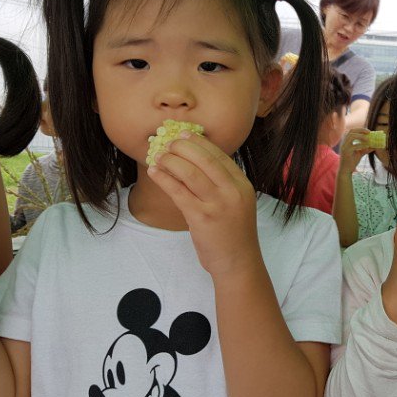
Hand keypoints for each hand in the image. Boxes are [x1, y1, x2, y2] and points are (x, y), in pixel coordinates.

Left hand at [147, 132, 261, 277]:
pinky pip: (178, 191)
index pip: (219, 155)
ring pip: (190, 172)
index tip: (184, 134)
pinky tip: (155, 172)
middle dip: (182, 146)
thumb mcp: (237, 203)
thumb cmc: (234, 233)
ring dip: (170, 160)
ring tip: (159, 156)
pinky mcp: (201, 217)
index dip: (199, 142)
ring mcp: (218, 204)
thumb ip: (223, 184)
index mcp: (242, 185)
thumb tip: (197, 162)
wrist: (238, 262)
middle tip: (168, 142)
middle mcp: (232, 191)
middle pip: (204, 159)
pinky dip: (164, 178)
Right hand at [338, 128, 371, 173]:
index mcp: (346, 142)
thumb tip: (374, 146)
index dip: (360, 130)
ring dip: (361, 136)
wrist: (346, 170)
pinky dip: (361, 145)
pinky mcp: (346, 151)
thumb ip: (365, 149)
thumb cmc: (351, 162)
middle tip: (369, 132)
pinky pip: (354, 146)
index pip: (352, 131)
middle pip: (351, 131)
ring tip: (368, 139)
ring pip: (352, 136)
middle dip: (361, 130)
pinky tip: (367, 146)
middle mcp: (344, 143)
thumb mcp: (360, 154)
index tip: (368, 131)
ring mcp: (344, 147)